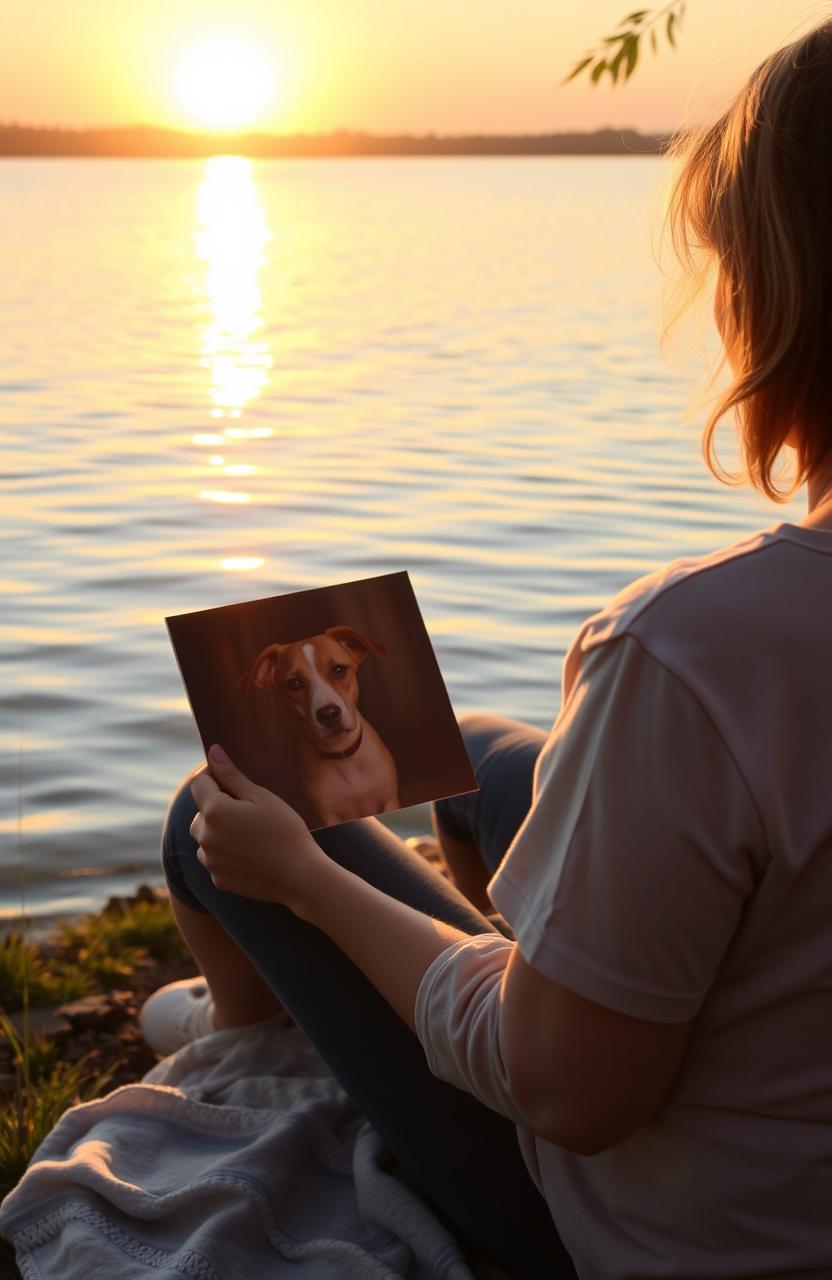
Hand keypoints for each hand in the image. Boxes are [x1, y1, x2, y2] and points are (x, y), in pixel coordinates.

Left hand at [189, 744, 330, 913]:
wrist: (299, 875)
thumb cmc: (284, 830)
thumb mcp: (261, 797)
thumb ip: (232, 775)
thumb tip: (213, 752)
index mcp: (214, 811)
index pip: (199, 783)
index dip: (215, 777)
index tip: (236, 782)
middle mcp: (204, 837)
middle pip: (201, 812)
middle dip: (217, 806)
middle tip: (249, 811)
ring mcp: (210, 861)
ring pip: (205, 837)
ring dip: (218, 831)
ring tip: (250, 834)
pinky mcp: (217, 879)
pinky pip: (214, 858)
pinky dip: (225, 853)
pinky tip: (251, 853)